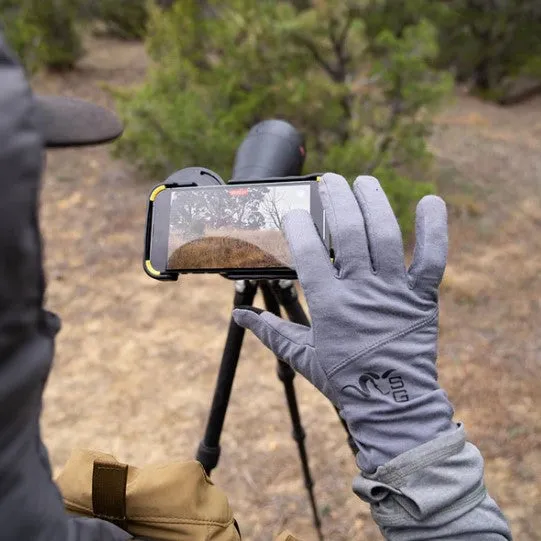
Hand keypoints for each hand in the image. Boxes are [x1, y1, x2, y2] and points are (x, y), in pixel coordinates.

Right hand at [233, 173, 455, 472]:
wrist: (392, 404)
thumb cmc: (345, 380)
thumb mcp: (302, 356)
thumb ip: (270, 332)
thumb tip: (239, 316)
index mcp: (330, 306)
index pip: (309, 255)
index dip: (299, 226)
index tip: (293, 210)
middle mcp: (362, 292)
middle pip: (348, 233)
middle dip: (337, 200)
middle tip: (330, 180)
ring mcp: (394, 291)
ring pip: (385, 235)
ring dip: (373, 202)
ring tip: (362, 181)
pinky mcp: (421, 296)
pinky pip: (432, 257)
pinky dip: (434, 228)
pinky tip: (430, 201)